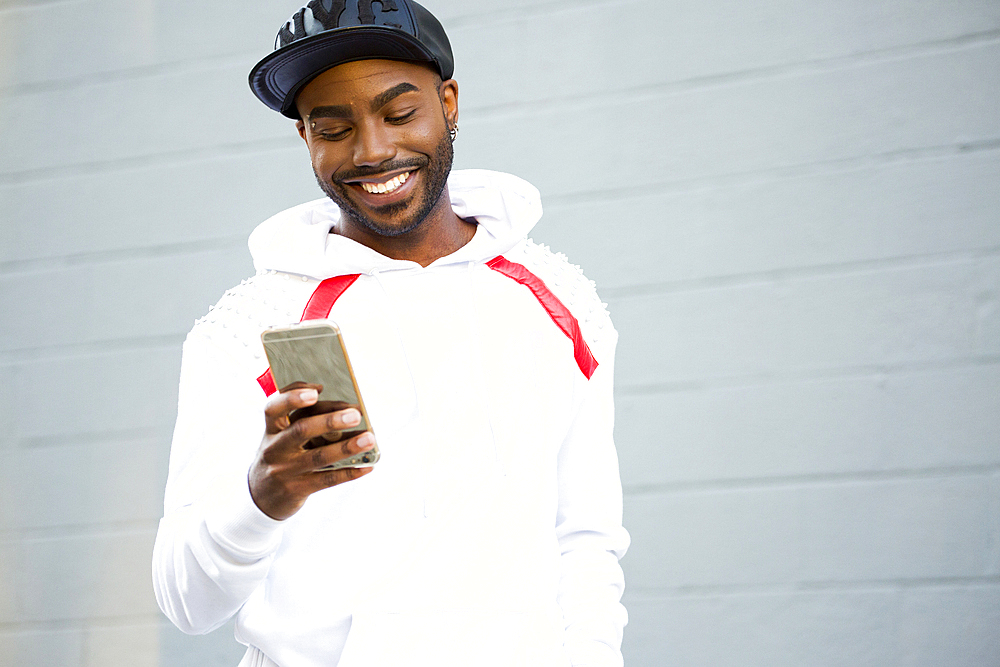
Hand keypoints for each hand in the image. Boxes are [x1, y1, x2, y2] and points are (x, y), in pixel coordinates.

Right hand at [249, 383, 375, 519]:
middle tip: (356, 415)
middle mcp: (275, 448)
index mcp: (272, 429)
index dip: (292, 397)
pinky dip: (349, 472)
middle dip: (330, 421)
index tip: (316, 391)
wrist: (262, 496)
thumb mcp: (282, 436)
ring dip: (346, 446)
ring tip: (369, 439)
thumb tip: (344, 409)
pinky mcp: (296, 489)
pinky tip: (366, 466)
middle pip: (301, 430)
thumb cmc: (281, 455)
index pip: (274, 408)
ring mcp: (284, 470)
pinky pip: (326, 480)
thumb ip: (304, 419)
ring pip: (318, 456)